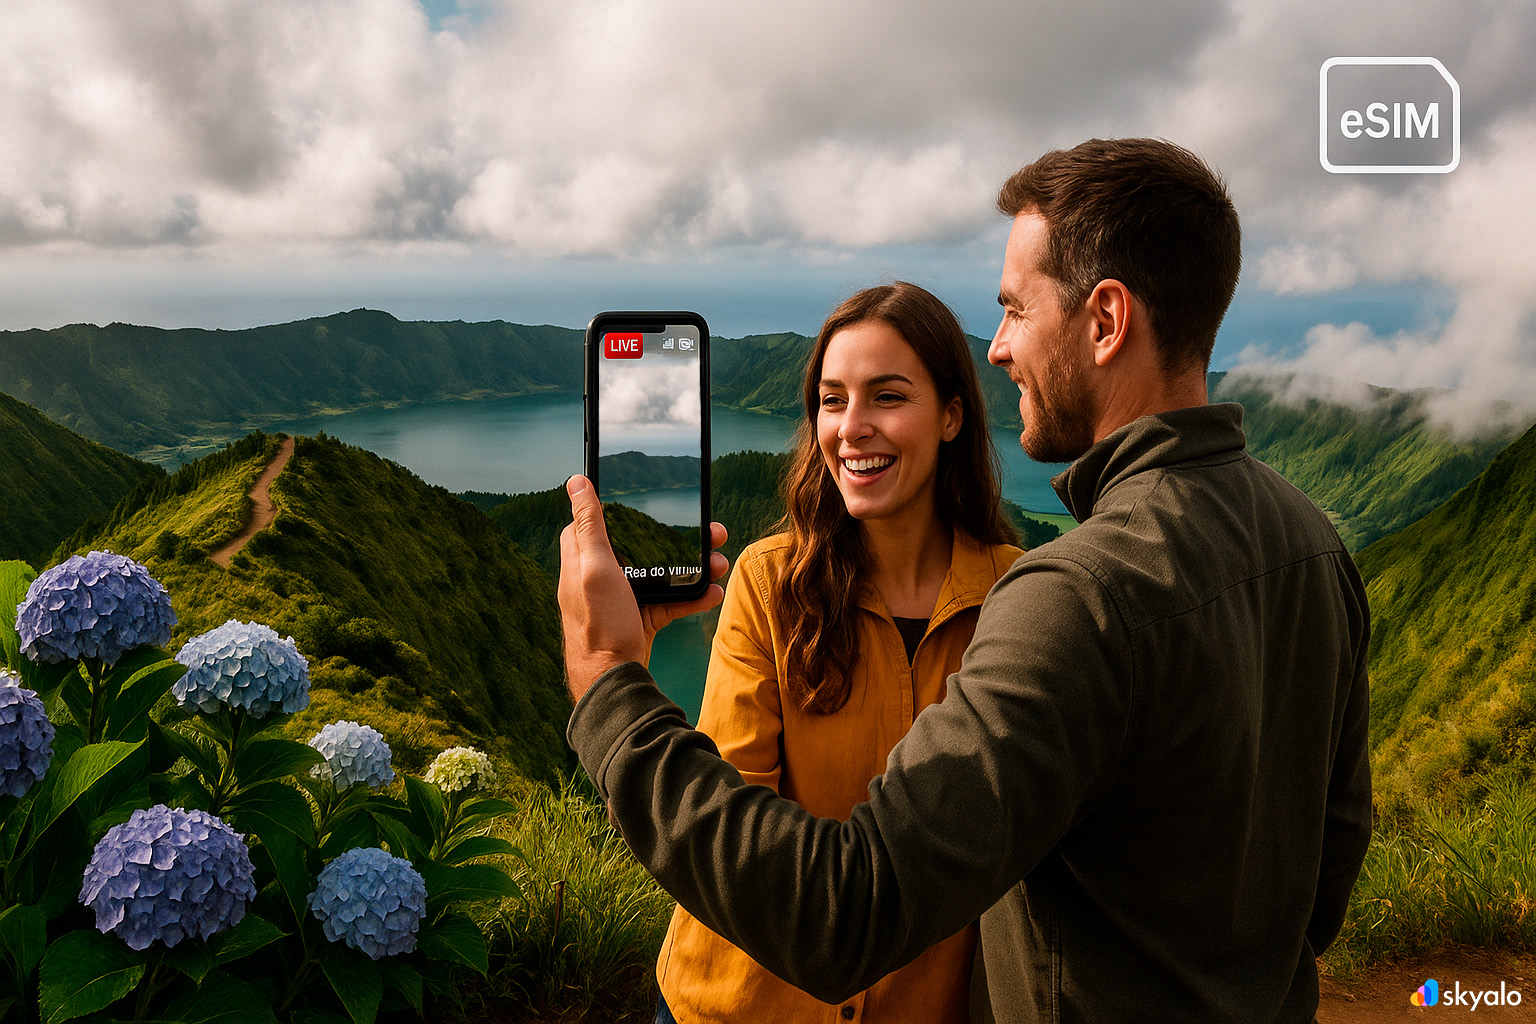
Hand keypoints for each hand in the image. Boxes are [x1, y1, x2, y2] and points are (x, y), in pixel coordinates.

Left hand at [557, 475, 728, 702]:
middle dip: (672, 537)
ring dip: (690, 566)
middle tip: (707, 529)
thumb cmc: (599, 626)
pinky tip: (712, 592)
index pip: (592, 523)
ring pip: (658, 573)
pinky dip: (690, 597)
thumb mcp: (595, 568)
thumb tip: (576, 482)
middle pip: (637, 546)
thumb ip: (589, 525)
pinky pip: (668, 602)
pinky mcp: (639, 620)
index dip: (616, 509)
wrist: (614, 684)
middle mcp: (598, 579)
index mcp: (581, 561)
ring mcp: (620, 600)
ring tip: (717, 561)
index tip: (644, 499)